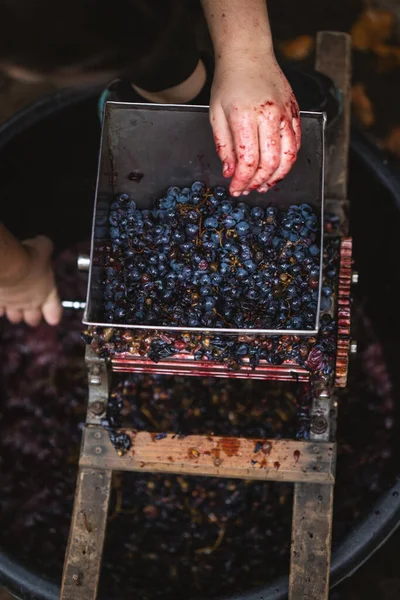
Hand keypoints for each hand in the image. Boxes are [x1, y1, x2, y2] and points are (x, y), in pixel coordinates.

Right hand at [0, 235, 61, 326]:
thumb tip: (44, 243)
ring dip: (15, 312)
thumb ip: (45, 248)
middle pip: (33, 320)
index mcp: (47, 293)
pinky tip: (1, 298)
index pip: (55, 312)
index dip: (54, 314)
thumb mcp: (44, 247)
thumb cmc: (29, 257)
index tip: (53, 317)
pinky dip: (0, 306)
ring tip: (14, 303)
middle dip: (32, 315)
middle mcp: (31, 302)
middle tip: (30, 308)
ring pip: (15, 317)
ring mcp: (13, 304)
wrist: (9, 263)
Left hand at [210, 50, 300, 195]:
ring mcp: (285, 113)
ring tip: (264, 184)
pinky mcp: (294, 111)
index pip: (248, 161)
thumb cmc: (229, 82)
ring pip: (289, 156)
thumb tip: (230, 172)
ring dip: (276, 176)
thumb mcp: (216, 115)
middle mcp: (269, 115)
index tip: (235, 189)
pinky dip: (288, 160)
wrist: (248, 54)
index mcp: (245, 116)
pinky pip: (296, 143)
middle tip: (248, 189)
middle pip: (270, 162)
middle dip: (258, 182)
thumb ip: (224, 146)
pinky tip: (276, 167)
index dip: (242, 181)